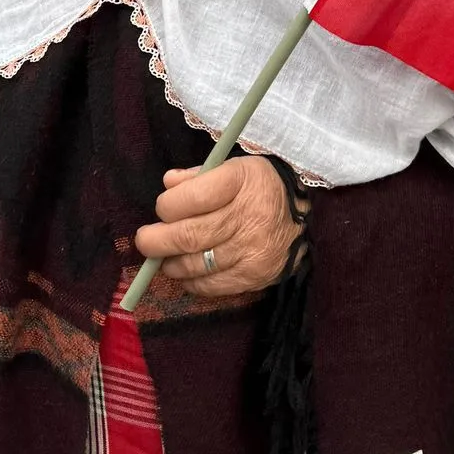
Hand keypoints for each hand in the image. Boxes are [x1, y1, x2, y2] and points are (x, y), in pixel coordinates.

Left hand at [134, 156, 299, 298]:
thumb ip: (198, 176)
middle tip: (144, 241)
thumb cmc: (260, 189)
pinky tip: (185, 272)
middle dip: (157, 241)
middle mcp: (248, 217)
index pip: (194, 197)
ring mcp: (252, 250)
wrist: (309, 218)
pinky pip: (212, 285)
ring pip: (196, 263)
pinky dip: (191, 281)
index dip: (168, 205)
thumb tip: (168, 184)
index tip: (162, 208)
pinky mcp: (254, 276)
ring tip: (163, 258)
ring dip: (171, 263)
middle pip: (190, 235)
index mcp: (242, 181)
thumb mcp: (234, 168)